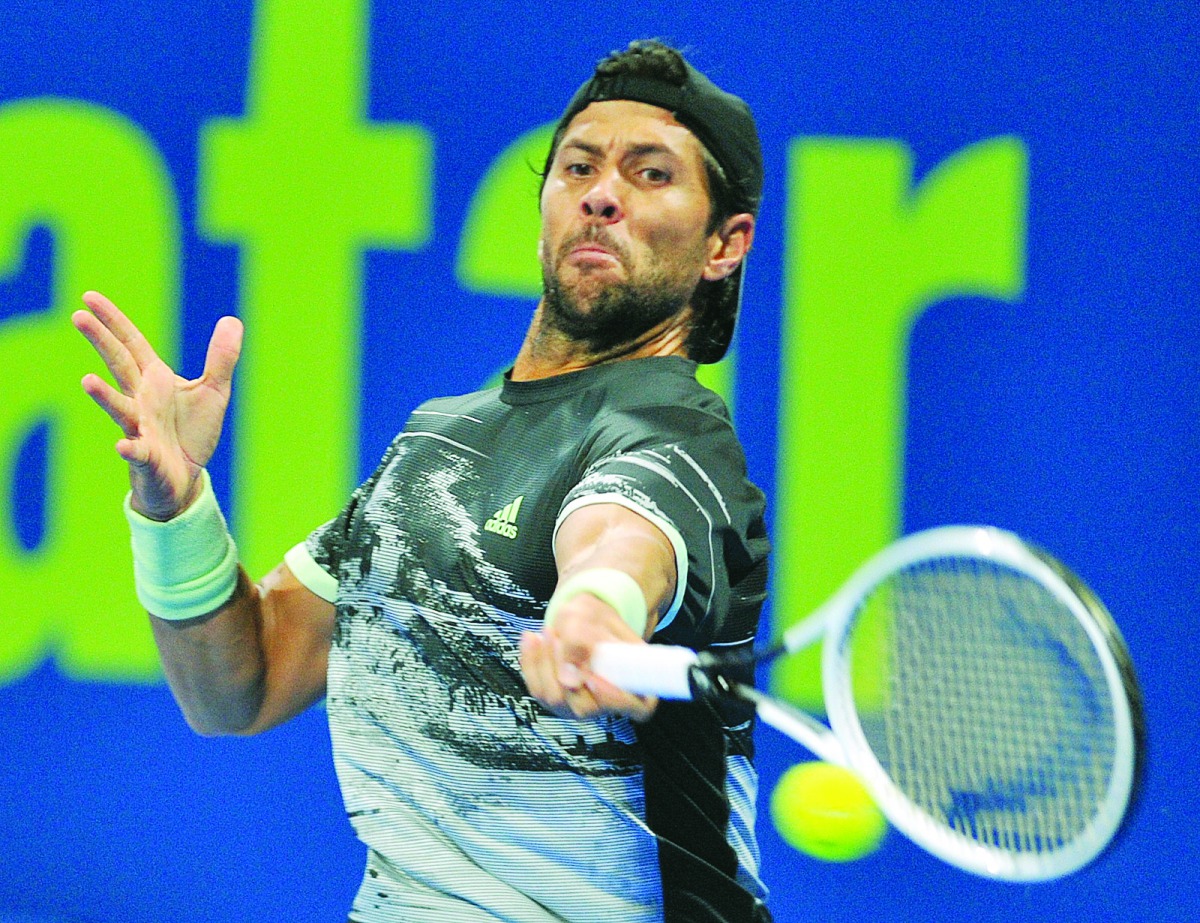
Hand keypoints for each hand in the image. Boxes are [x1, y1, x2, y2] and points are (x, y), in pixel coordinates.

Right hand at [72, 291, 242, 519]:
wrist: (185, 478)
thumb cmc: (191, 432)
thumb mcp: (213, 391)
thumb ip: (221, 358)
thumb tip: (232, 319)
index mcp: (154, 380)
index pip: (130, 344)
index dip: (113, 321)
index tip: (89, 296)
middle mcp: (141, 400)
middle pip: (119, 365)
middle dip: (100, 341)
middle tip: (78, 316)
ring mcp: (140, 428)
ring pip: (120, 409)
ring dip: (104, 396)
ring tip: (86, 381)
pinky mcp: (147, 458)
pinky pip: (138, 452)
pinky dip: (130, 448)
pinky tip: (123, 445)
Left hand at [519, 595, 657, 721]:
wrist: (583, 618)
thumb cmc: (597, 618)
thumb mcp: (592, 617)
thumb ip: (582, 642)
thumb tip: (568, 679)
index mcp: (638, 684)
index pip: (637, 707)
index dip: (615, 697)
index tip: (593, 677)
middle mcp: (610, 703)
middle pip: (585, 706)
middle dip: (566, 670)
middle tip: (557, 637)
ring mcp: (581, 705)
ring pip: (556, 699)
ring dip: (545, 663)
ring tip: (548, 632)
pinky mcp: (557, 700)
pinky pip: (537, 689)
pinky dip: (531, 662)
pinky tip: (532, 639)